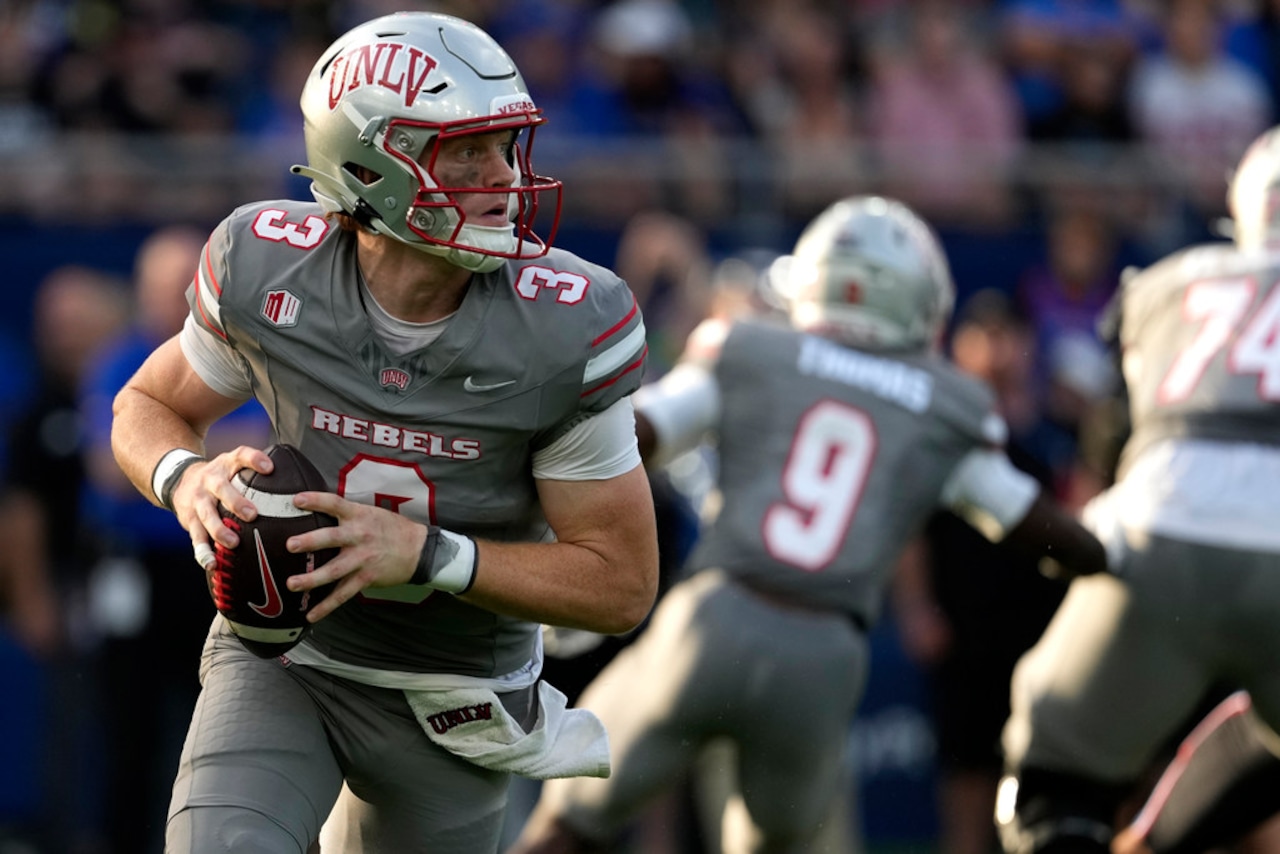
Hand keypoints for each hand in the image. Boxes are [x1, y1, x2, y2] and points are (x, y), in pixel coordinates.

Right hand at [170, 445, 274, 568]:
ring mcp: (198, 500)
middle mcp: (210, 480)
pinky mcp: (189, 520)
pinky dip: (203, 552)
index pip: (241, 455)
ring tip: (233, 543)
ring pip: (206, 515)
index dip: (254, 459)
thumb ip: (260, 473)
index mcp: (226, 465)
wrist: (179, 480)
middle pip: (222, 488)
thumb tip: (301, 486)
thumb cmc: (221, 477)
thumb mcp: (235, 466)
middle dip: (236, 501)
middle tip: (252, 514)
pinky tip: (212, 564)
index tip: (269, 467)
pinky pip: (196, 537)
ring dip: (219, 530)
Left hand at [282, 491, 426, 621]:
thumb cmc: (392, 529)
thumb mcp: (371, 513)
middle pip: (332, 538)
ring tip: (292, 583)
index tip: (297, 500)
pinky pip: (343, 594)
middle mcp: (359, 536)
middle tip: (290, 545)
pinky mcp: (366, 578)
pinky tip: (310, 614)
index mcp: (359, 516)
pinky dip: (327, 606)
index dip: (316, 501)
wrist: (418, 549)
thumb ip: (347, 514)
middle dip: (310, 542)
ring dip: (312, 578)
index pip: (335, 504)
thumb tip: (319, 511)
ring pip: (334, 570)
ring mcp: (362, 559)